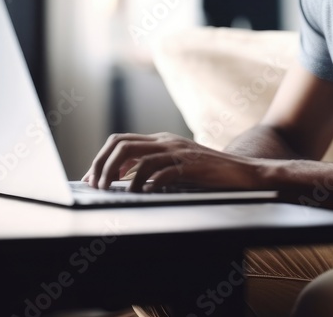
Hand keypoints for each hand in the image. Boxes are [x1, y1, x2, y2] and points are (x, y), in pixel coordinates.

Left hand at [81, 132, 266, 191]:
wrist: (241, 172)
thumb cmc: (208, 173)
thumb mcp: (175, 164)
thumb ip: (152, 165)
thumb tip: (122, 176)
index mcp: (160, 140)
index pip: (121, 140)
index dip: (101, 158)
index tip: (91, 177)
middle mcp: (166, 141)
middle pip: (122, 144)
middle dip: (103, 165)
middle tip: (96, 186)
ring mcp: (178, 152)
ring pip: (138, 156)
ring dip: (118, 175)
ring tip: (112, 191)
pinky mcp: (190, 165)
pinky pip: (162, 170)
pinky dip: (146, 182)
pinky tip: (141, 193)